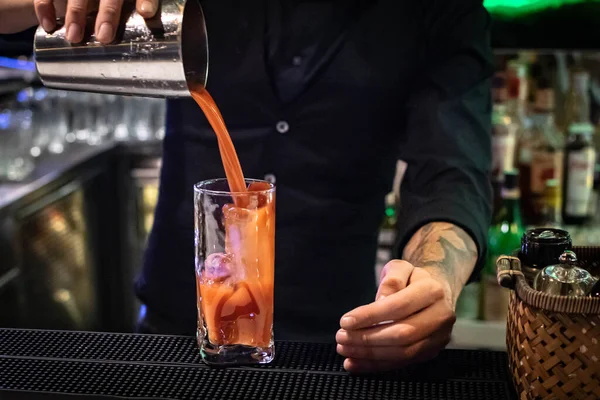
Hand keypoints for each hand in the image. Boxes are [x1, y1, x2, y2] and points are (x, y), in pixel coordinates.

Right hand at [33, 0, 158, 43]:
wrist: (77, 6)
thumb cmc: (105, 19)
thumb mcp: (118, 24)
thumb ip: (126, 40)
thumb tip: (136, 82)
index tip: (146, 13)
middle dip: (108, 12)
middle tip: (104, 36)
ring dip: (77, 13)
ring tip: (75, 37)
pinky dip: (44, 7)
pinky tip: (49, 26)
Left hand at [336, 260, 456, 372]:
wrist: (436, 292)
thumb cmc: (412, 279)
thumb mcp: (400, 267)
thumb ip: (391, 280)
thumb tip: (381, 300)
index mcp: (432, 291)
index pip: (399, 306)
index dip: (371, 316)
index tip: (345, 321)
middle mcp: (440, 316)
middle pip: (402, 334)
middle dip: (367, 339)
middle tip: (341, 337)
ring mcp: (438, 338)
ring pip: (402, 353)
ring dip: (369, 355)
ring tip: (345, 349)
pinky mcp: (430, 353)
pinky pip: (401, 364)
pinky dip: (376, 366)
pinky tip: (355, 363)